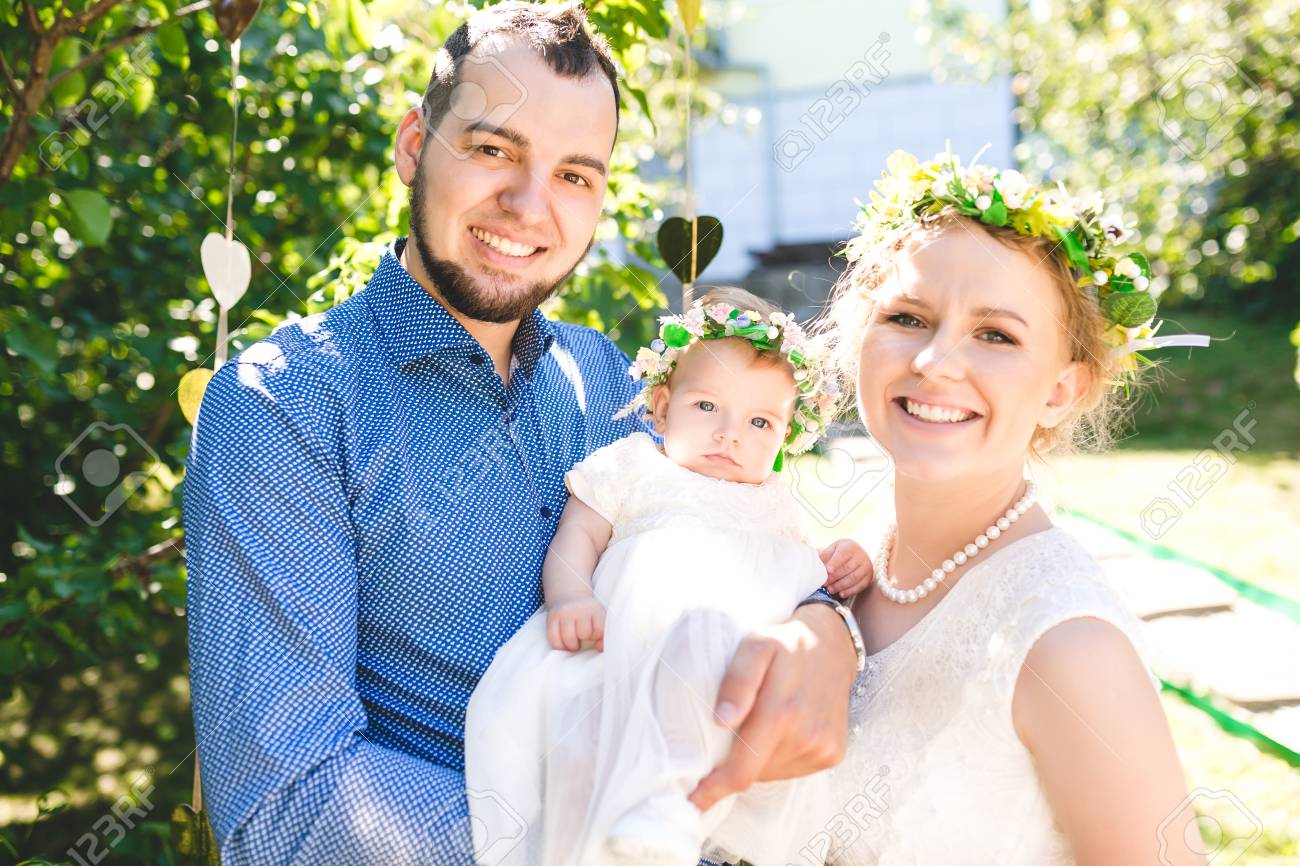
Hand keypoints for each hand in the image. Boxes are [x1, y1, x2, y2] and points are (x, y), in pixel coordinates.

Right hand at [546, 596, 605, 651]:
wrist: (569, 595)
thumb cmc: (588, 614)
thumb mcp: (600, 619)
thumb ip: (603, 636)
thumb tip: (598, 648)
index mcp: (595, 609)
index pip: (599, 629)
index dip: (597, 636)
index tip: (594, 634)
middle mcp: (579, 609)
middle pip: (583, 634)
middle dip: (584, 640)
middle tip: (583, 636)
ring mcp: (564, 613)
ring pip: (569, 639)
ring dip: (572, 646)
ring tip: (574, 642)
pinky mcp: (551, 618)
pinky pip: (554, 640)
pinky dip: (560, 647)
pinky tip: (564, 643)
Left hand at [688, 603, 855, 811]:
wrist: (832, 644)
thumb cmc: (784, 645)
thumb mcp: (755, 646)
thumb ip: (737, 681)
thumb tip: (721, 722)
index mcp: (781, 713)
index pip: (742, 769)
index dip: (715, 790)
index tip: (692, 803)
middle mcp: (806, 737)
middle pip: (754, 774)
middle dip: (731, 769)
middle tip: (719, 748)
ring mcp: (823, 748)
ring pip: (772, 773)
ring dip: (756, 761)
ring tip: (755, 728)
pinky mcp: (833, 753)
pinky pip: (793, 769)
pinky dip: (776, 758)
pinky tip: (778, 732)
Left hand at [820, 538, 873, 597]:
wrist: (854, 555)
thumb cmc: (840, 553)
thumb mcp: (832, 549)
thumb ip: (825, 555)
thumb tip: (819, 564)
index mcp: (850, 546)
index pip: (843, 554)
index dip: (836, 562)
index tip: (828, 570)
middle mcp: (861, 556)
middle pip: (848, 568)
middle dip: (835, 577)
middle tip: (825, 583)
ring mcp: (866, 567)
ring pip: (854, 578)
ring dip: (841, 585)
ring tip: (830, 589)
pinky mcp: (868, 577)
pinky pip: (860, 586)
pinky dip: (850, 591)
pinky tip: (841, 593)